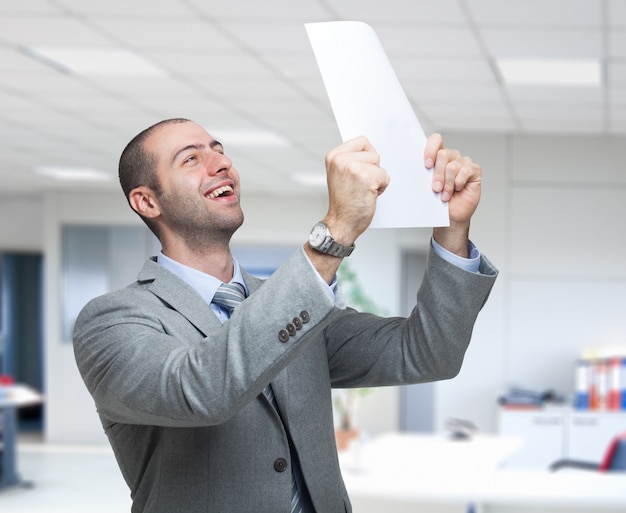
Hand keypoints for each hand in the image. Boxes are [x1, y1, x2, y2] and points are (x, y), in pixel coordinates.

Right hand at [323, 136, 389, 244]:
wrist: (341, 223)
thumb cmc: (344, 202)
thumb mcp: (340, 174)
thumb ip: (350, 159)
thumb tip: (369, 149)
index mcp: (333, 156)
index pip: (362, 141)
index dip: (366, 158)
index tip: (358, 172)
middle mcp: (341, 159)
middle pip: (373, 152)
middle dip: (372, 169)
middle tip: (359, 185)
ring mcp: (353, 168)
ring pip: (379, 165)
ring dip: (377, 179)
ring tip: (363, 190)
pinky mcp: (366, 178)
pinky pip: (385, 177)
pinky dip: (381, 188)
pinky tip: (368, 196)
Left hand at [424, 133, 481, 256]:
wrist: (451, 215)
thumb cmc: (437, 201)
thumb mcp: (425, 186)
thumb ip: (422, 173)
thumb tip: (410, 167)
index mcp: (437, 156)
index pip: (435, 140)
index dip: (430, 149)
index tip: (426, 165)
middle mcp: (451, 156)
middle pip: (443, 154)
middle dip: (438, 174)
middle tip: (435, 188)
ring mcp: (463, 162)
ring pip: (453, 166)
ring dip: (447, 183)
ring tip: (445, 194)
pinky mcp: (474, 170)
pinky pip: (465, 171)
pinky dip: (458, 183)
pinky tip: (457, 189)